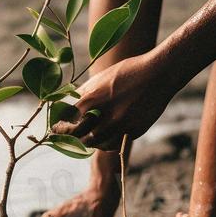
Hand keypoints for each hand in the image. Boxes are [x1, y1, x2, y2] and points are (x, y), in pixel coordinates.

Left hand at [52, 53, 173, 150]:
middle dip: (72, 139)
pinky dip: (107, 144)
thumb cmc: (128, 72)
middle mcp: (104, 114)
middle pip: (79, 136)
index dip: (59, 127)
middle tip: (69, 140)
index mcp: (92, 97)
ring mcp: (120, 124)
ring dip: (90, 143)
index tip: (56, 131)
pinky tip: (106, 139)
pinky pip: (115, 144)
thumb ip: (85, 93)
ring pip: (97, 144)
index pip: (66, 119)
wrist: (159, 73)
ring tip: (89, 139)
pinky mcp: (133, 131)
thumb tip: (69, 103)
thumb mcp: (101, 78)